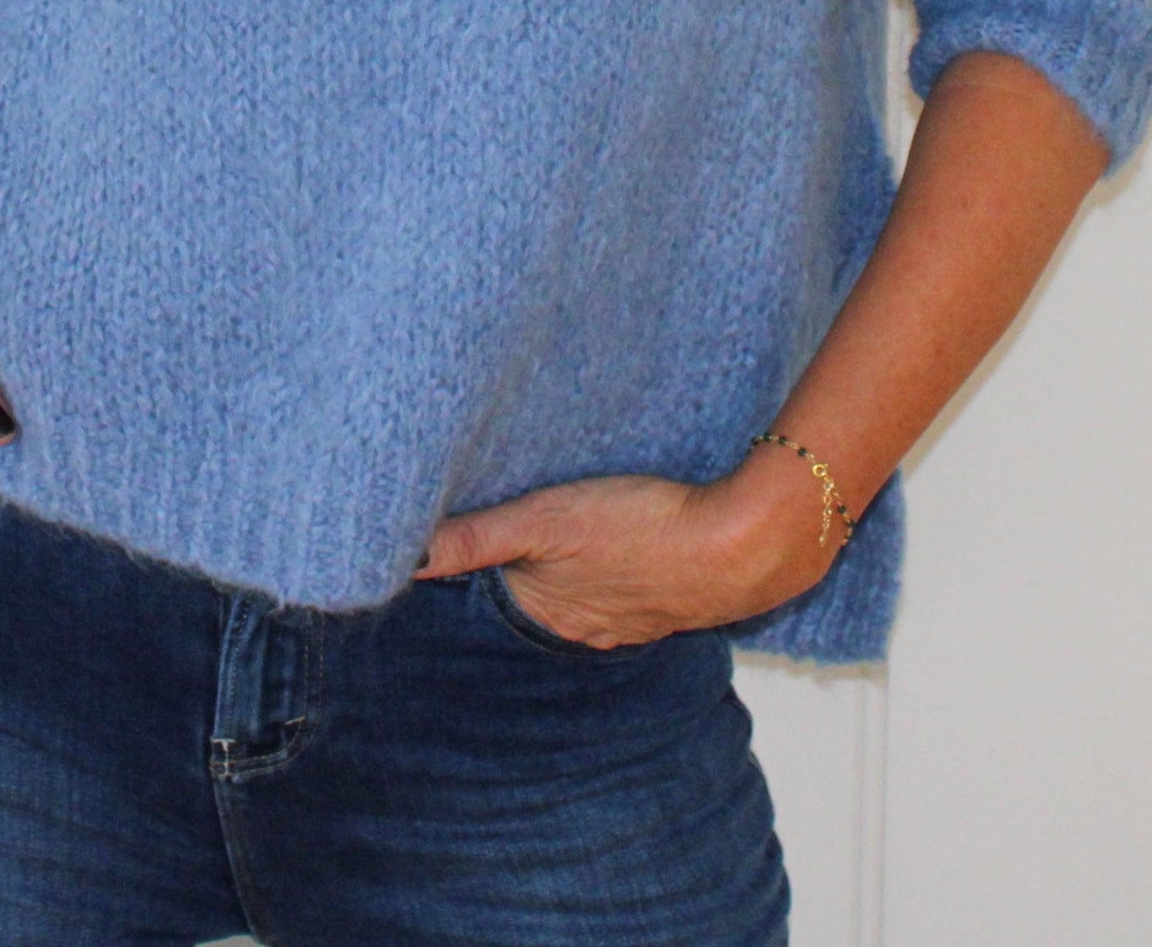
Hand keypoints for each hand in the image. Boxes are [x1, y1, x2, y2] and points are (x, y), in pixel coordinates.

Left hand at [411, 457, 840, 648]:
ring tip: (560, 533)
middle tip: (507, 532)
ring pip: (585, 594)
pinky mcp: (673, 595)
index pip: (496, 596)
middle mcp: (590, 630)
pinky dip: (614, 566)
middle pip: (540, 599)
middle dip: (522, 573)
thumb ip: (476, 538)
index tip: (460, 542)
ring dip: (571, 569)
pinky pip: (628, 587)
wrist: (744, 543)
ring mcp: (635, 616)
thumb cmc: (639, 528)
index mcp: (553, 618)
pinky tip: (619, 539)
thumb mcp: (545, 521)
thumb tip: (407, 558)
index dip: (478, 569)